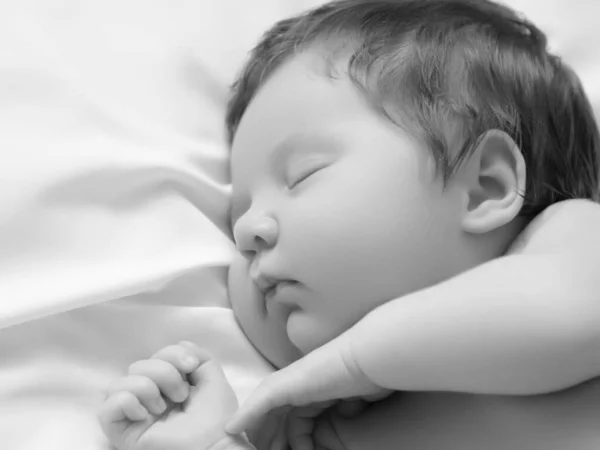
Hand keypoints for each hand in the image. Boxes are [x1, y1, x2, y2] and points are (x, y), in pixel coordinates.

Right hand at [98, 341, 240, 449]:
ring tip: (163, 407)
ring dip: (145, 387)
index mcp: (168, 386)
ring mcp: (133, 415)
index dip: (172, 353)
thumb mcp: (212, 379)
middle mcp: (148, 398)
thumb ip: (199, 356)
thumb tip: (181, 344)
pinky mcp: (121, 432)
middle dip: (163, 372)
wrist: (213, 447)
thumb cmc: (216, 419)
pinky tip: (144, 415)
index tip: (190, 366)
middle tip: (181, 395)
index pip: (156, 356)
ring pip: (118, 383)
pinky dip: (126, 402)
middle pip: (137, 365)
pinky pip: (106, 407)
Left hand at [225, 331, 390, 435]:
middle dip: (267, 438)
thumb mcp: (352, 403)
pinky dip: (247, 416)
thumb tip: (340, 418)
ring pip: (264, 411)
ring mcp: (291, 382)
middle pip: (273, 414)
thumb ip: (340, 412)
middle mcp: (299, 383)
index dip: (287, 437)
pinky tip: (232, 429)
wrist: (369, 359)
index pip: (293, 416)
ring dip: (257, 433)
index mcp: (315, 388)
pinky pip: (261, 403)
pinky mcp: (285, 384)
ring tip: (250, 448)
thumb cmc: (368, 379)